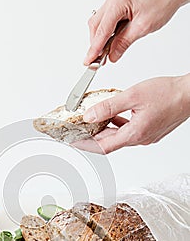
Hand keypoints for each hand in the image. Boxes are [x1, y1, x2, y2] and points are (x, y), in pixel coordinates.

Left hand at [71, 75, 189, 153]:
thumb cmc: (168, 93)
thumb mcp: (133, 95)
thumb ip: (109, 106)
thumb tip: (89, 115)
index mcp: (135, 134)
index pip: (102, 146)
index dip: (85, 145)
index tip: (72, 142)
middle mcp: (140, 139)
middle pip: (109, 142)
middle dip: (92, 136)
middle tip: (78, 129)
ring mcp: (145, 136)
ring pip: (119, 136)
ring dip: (105, 129)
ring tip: (93, 120)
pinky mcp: (149, 131)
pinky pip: (128, 130)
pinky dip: (117, 124)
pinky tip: (113, 114)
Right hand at [84, 0, 189, 64]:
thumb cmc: (161, 3)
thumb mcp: (143, 27)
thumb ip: (124, 42)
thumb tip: (112, 55)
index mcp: (118, 2)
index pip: (101, 31)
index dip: (94, 49)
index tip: (88, 62)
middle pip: (95, 26)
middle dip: (96, 45)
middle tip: (99, 61)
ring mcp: (114, 1)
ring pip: (98, 24)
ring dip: (101, 39)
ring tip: (107, 53)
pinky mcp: (117, 5)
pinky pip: (105, 21)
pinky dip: (106, 33)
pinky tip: (111, 42)